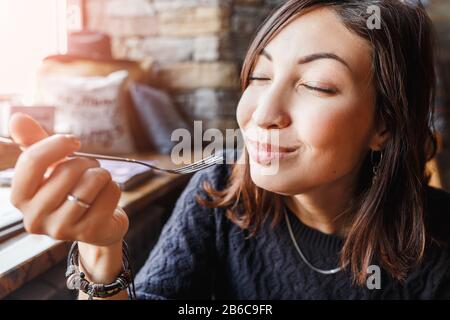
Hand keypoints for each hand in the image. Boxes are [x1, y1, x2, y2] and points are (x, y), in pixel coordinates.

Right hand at [9, 113, 128, 246]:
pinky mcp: (88, 232)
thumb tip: (17, 117)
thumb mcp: (51, 166)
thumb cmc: (71, 190)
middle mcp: (34, 217)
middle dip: (86, 162)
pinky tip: (106, 198)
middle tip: (89, 169)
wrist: (97, 224)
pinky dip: (113, 188)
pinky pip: (110, 193)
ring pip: (92, 181)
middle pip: (67, 171)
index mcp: (20, 197)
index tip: (74, 141)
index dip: (57, 144)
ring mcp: (61, 228)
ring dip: (102, 175)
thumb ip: (34, 142)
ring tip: (98, 183)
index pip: (32, 161)